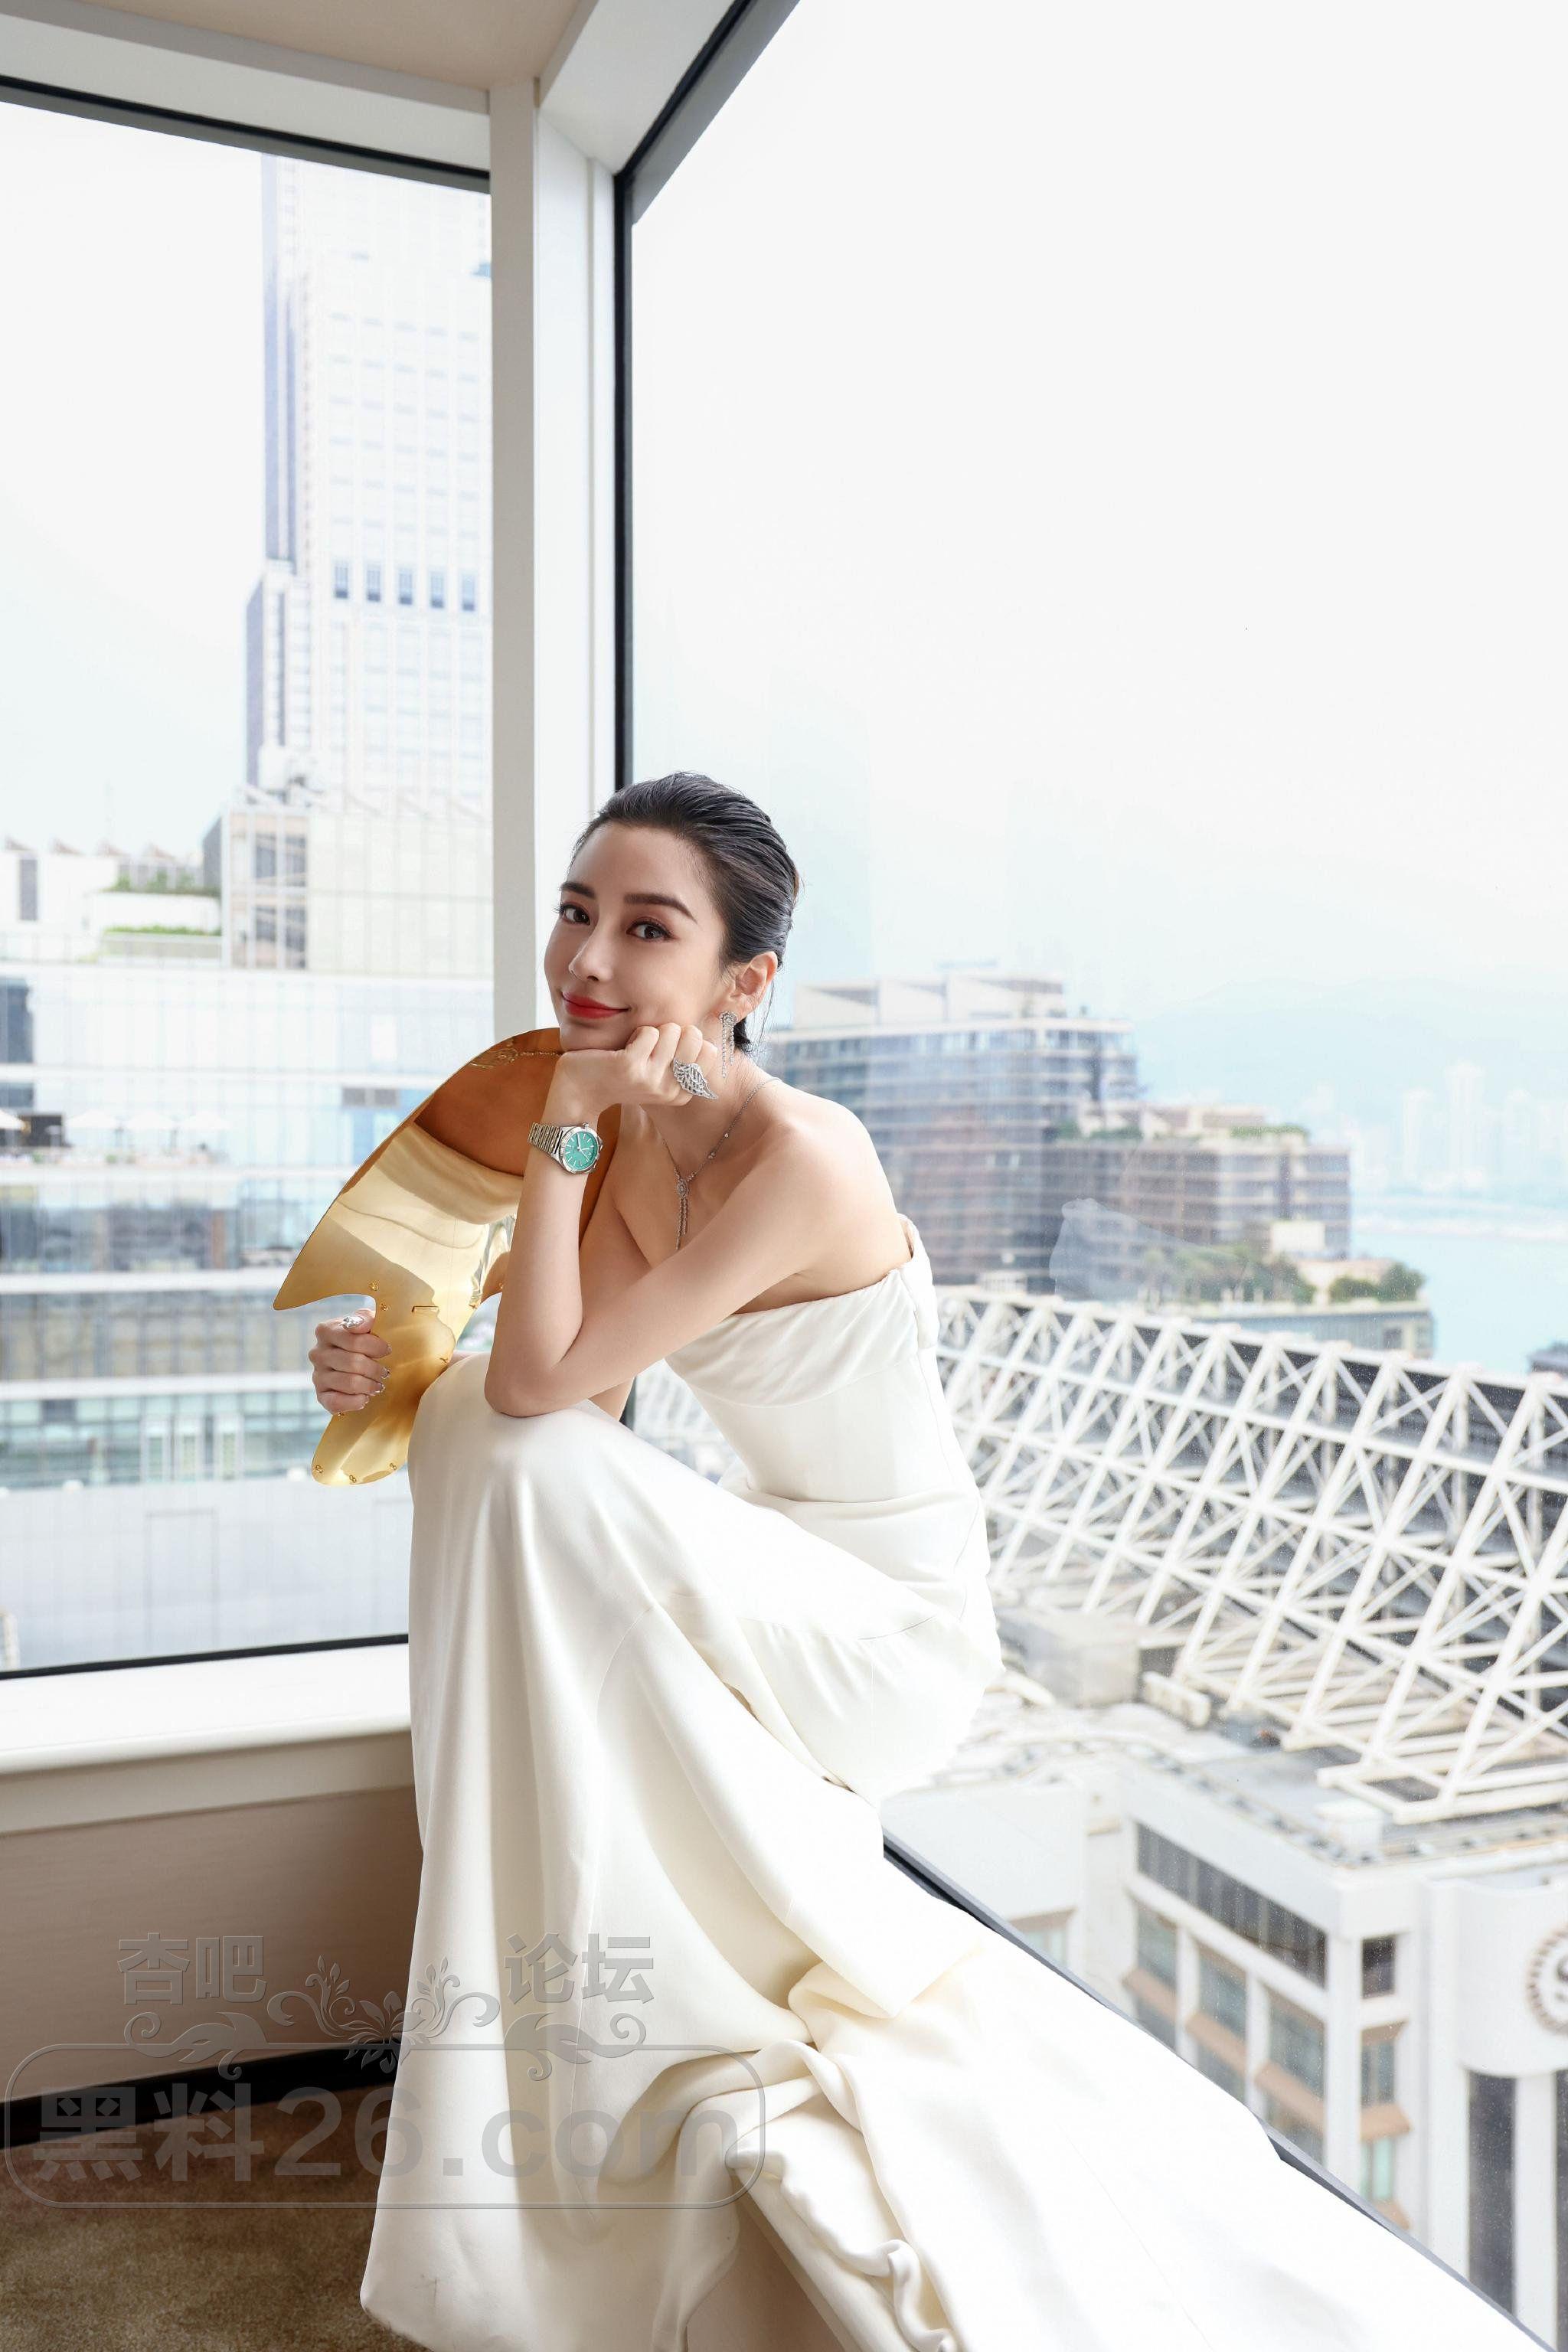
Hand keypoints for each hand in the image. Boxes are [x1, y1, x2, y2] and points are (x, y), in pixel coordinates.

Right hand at [309, 1312, 390, 1414]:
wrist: (356, 1360)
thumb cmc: (365, 1339)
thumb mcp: (367, 1322)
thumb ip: (365, 1317)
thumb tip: (360, 1325)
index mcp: (326, 1331)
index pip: (354, 1340)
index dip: (376, 1347)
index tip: (387, 1350)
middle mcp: (317, 1353)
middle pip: (354, 1363)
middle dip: (375, 1369)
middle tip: (384, 1373)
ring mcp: (317, 1375)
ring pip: (349, 1383)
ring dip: (370, 1386)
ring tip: (378, 1385)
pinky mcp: (320, 1395)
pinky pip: (337, 1402)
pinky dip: (355, 1402)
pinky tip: (364, 1397)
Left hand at [550, 1023, 720, 1121]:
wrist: (580, 1092)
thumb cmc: (619, 1076)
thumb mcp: (656, 1075)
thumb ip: (680, 1061)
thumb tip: (700, 1036)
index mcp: (680, 1093)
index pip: (709, 1051)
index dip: (689, 1039)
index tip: (668, 1049)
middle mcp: (669, 1089)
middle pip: (693, 1037)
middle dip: (673, 1030)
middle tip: (650, 1045)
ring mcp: (650, 1079)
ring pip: (671, 1030)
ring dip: (652, 1030)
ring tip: (635, 1047)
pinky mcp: (631, 1066)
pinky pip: (648, 1031)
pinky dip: (636, 1032)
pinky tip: (624, 1048)